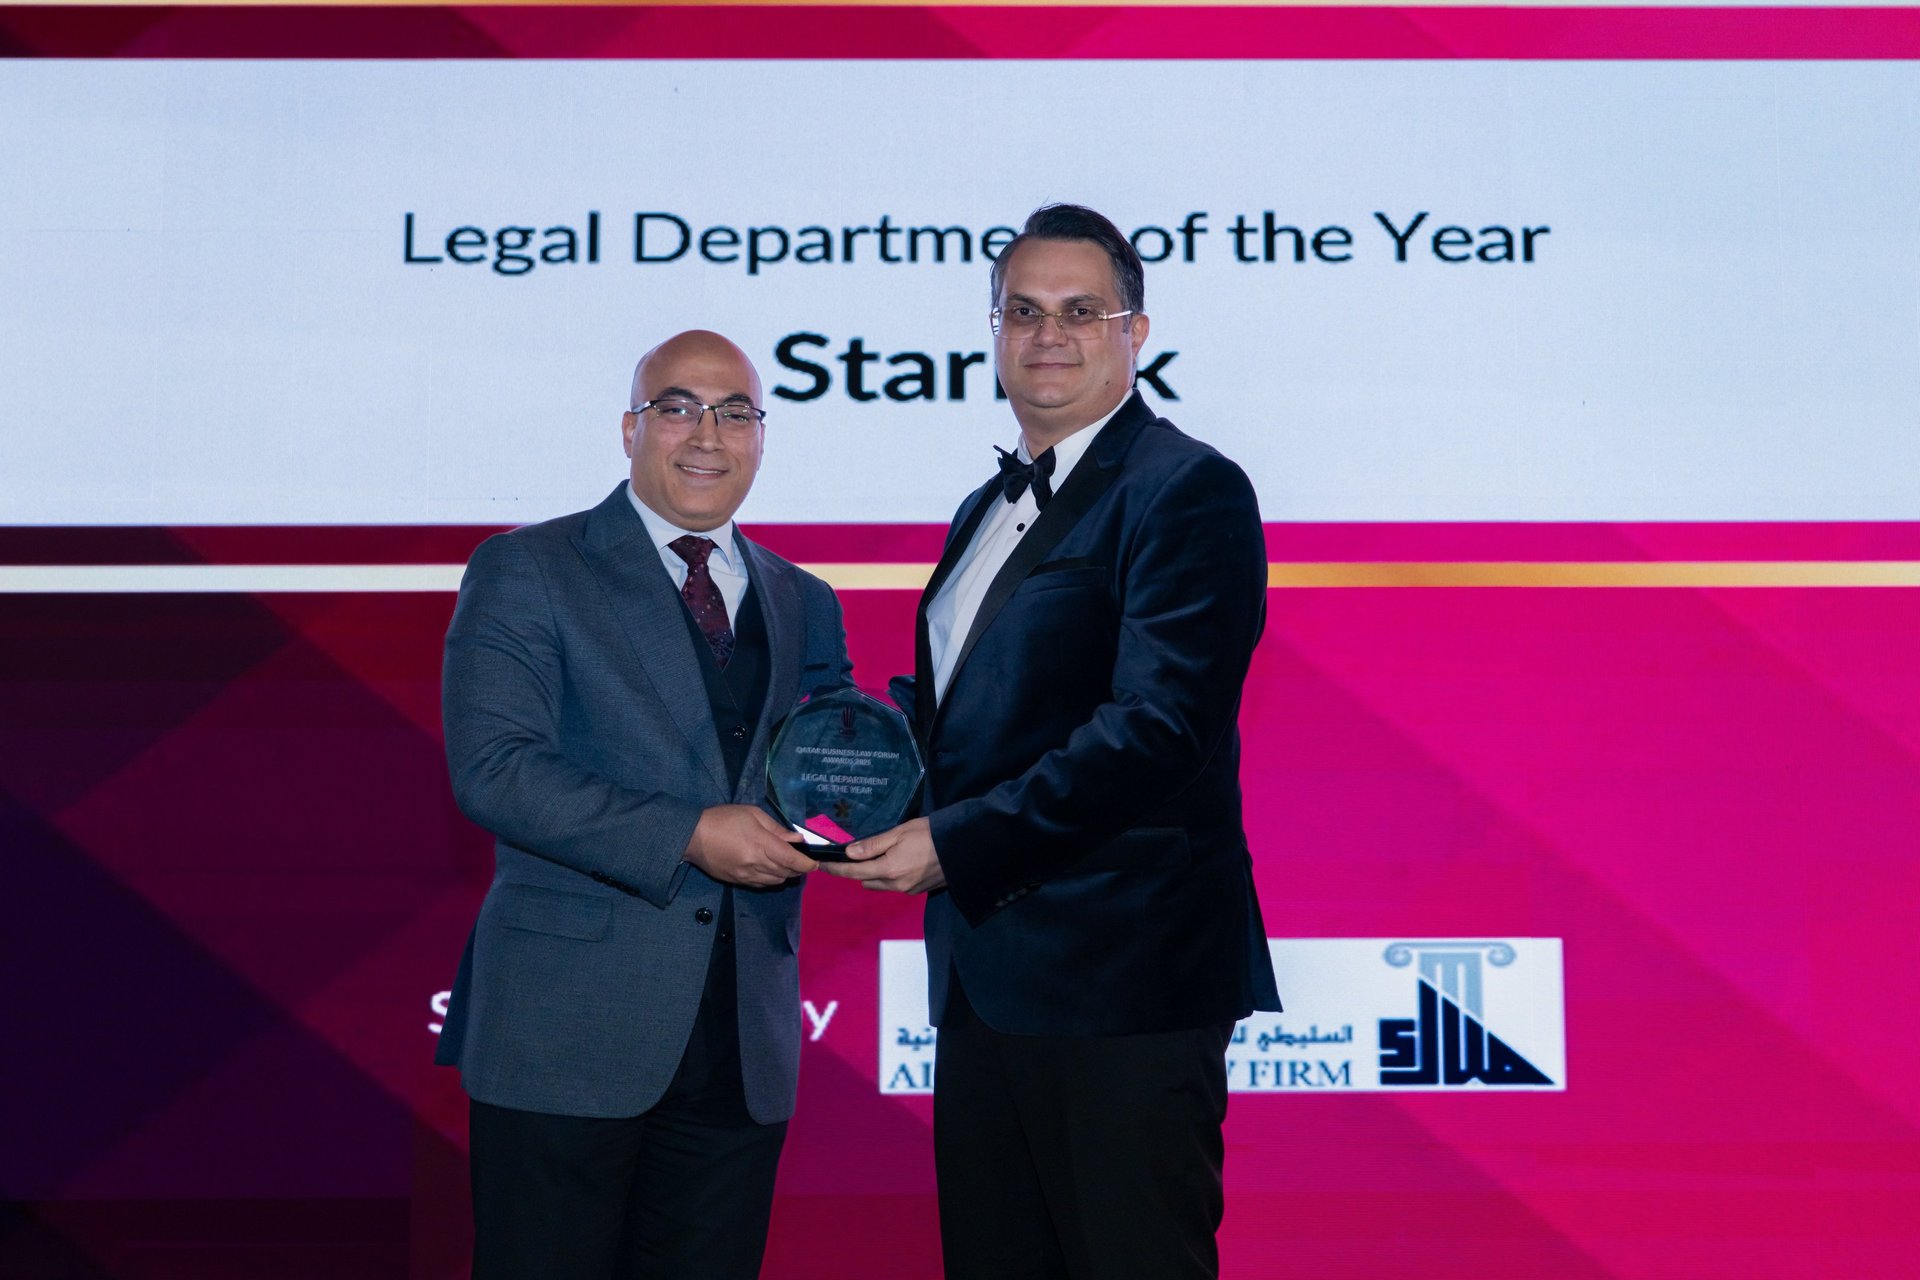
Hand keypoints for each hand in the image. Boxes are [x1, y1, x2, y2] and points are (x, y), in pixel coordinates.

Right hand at [684, 805, 817, 887]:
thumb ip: (776, 829)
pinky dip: (771, 879)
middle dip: (798, 869)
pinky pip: (762, 884)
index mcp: (760, 844)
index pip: (791, 860)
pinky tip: (770, 869)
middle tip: (803, 860)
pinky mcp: (738, 882)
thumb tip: (796, 839)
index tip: (815, 863)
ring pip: (776, 881)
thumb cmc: (723, 819)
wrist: (693, 836)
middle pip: (786, 873)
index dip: (807, 864)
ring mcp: (746, 876)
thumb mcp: (752, 814)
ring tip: (787, 864)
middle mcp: (755, 864)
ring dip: (786, 874)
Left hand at [822, 817, 945, 893]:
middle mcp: (896, 885)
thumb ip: (873, 844)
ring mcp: (908, 890)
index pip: (854, 871)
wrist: (962, 848)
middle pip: (865, 880)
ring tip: (880, 856)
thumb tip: (849, 853)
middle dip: (857, 870)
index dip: (836, 868)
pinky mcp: (918, 891)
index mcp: (889, 869)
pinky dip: (890, 876)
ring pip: (880, 885)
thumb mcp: (900, 833)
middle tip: (857, 853)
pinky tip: (899, 862)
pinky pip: (895, 886)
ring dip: (874, 874)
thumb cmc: (930, 834)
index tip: (821, 865)